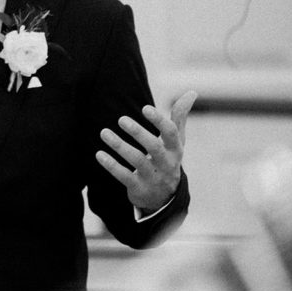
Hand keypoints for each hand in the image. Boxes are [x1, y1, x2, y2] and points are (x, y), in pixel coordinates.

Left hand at [96, 90, 196, 212]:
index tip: (144, 108)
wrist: (165, 198)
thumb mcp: (177, 141)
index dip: (159, 121)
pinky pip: (124, 176)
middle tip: (121, 119)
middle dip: (138, 133)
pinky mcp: (139, 188)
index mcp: (175, 149)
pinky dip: (111, 165)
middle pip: (154, 147)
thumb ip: (180, 117)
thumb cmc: (168, 159)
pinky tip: (99, 154)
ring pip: (137, 160)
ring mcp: (153, 177)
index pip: (171, 133)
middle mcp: (166, 163)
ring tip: (103, 132)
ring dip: (119, 146)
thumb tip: (192, 92)